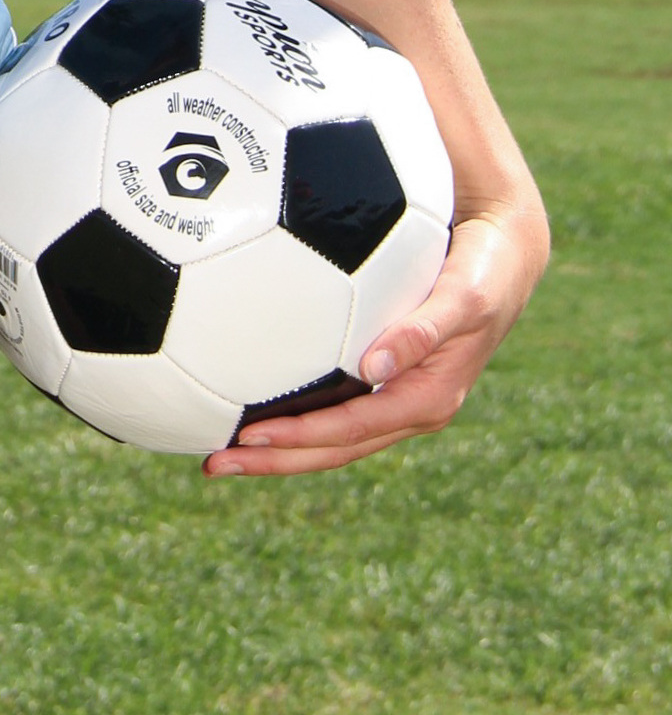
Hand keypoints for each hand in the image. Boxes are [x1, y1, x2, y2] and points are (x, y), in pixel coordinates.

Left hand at [202, 195, 548, 476]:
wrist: (503, 251)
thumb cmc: (485, 269)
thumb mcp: (464, 296)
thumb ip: (424, 330)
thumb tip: (374, 370)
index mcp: (428, 399)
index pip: (353, 431)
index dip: (302, 439)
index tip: (248, 436)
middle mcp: (409, 408)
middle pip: (334, 448)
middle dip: (275, 460)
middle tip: (212, 463)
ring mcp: (396, 396)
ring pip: (330, 435)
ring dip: (278, 446)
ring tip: (218, 449)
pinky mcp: (385, 376)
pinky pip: (332, 404)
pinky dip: (292, 412)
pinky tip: (247, 400)